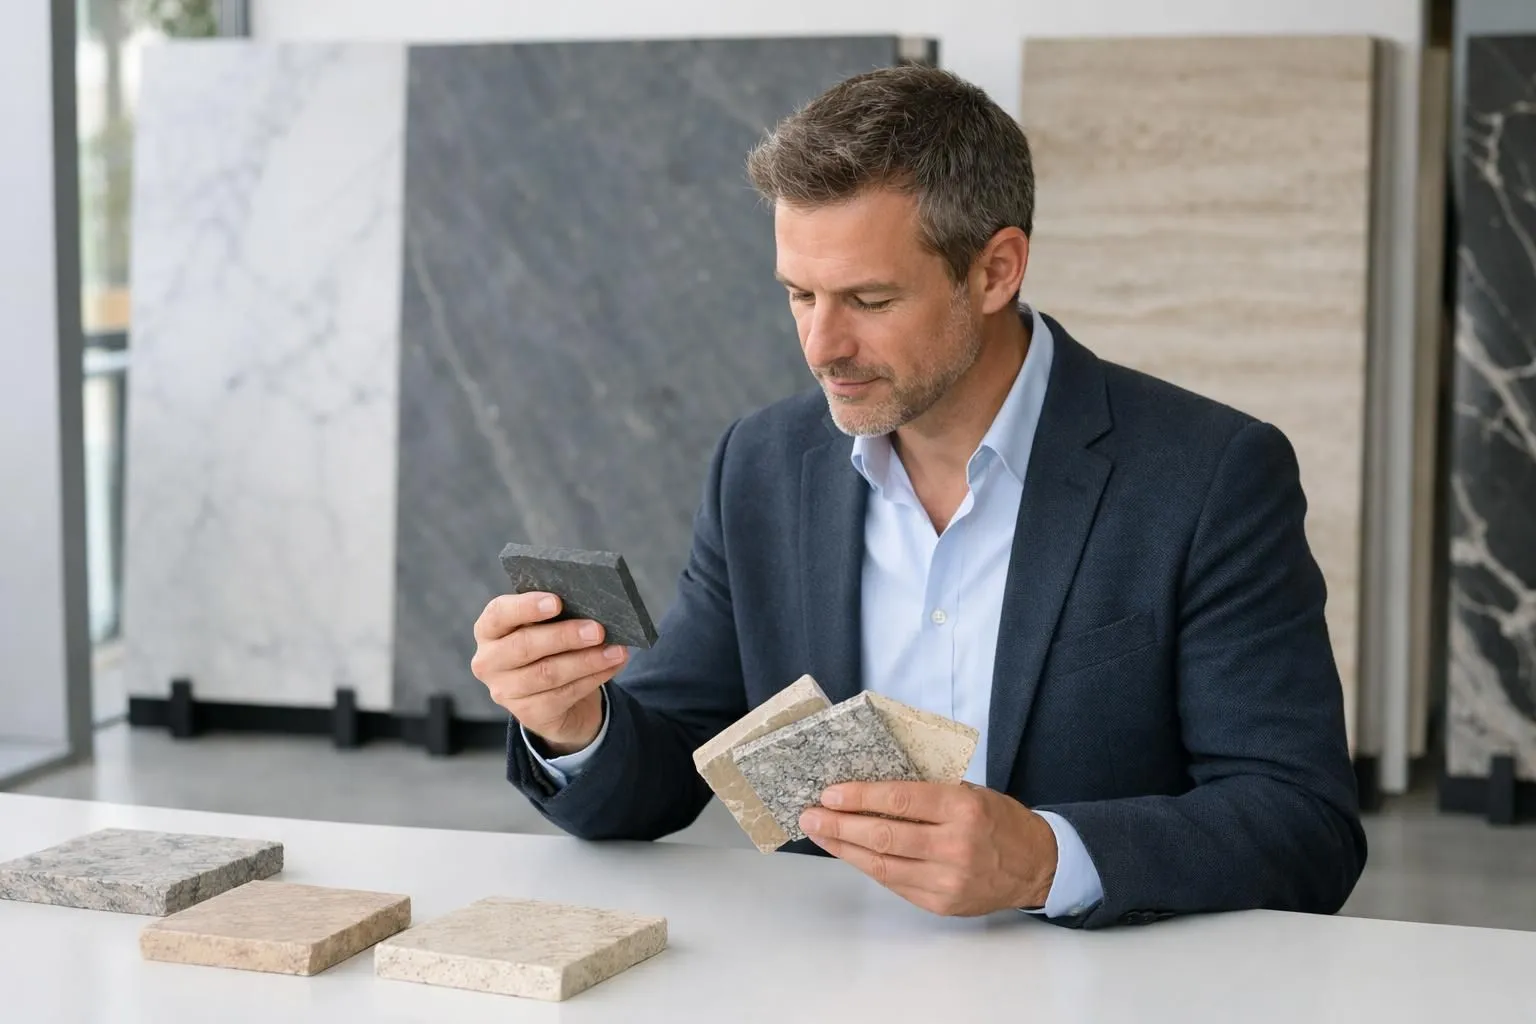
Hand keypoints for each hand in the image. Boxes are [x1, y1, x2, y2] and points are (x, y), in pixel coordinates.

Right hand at [470, 592, 627, 752]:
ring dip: (586, 661)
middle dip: (565, 636)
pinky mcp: (528, 714)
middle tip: (598, 630)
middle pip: (524, 646)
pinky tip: (611, 666)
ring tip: (615, 650)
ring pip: (547, 673)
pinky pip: (563, 694)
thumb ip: (558, 616)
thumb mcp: (546, 627)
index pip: (498, 613)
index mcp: (489, 630)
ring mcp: (505, 691)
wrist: (554, 697)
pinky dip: (592, 679)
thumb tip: (594, 608)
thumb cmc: (550, 649)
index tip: (557, 602)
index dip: (526, 607)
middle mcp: (489, 662)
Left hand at [798, 781, 1057, 916]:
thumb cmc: (998, 820)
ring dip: (844, 847)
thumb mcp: (970, 792)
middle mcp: (956, 845)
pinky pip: (894, 883)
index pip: (901, 800)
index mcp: (963, 807)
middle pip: (885, 835)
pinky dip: (867, 866)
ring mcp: (948, 879)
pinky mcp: (941, 903)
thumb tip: (869, 788)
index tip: (830, 793)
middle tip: (811, 814)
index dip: (860, 797)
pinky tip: (847, 853)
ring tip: (819, 833)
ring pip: (883, 864)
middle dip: (840, 824)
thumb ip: (927, 793)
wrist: (1037, 866)